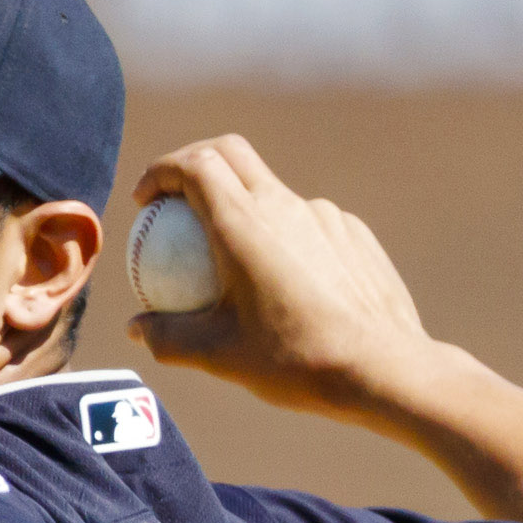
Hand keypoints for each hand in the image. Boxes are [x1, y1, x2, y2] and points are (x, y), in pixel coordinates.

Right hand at [124, 134, 522, 518]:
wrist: (384, 369)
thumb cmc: (296, 362)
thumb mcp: (220, 356)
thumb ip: (170, 337)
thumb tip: (138, 328)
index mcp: (243, 224)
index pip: (194, 164)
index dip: (162, 171)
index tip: (146, 200)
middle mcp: (284, 205)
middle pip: (231, 154)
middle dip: (194, 163)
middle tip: (176, 201)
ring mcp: (325, 215)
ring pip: (271, 190)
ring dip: (242, 207)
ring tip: (232, 261)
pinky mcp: (354, 234)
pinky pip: (307, 222)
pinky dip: (283, 236)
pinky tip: (284, 282)